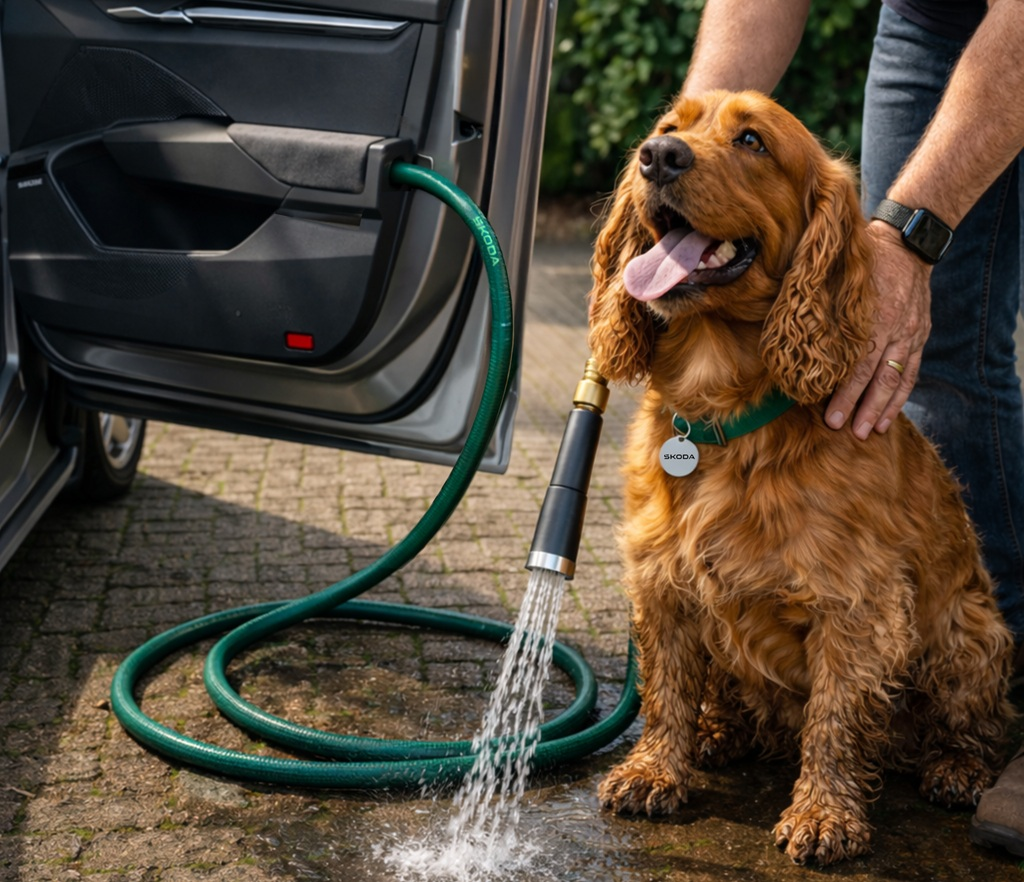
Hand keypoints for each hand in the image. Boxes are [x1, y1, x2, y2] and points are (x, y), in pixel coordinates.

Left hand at [824, 220, 931, 438]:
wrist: (908, 244)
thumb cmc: (863, 259)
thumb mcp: (840, 274)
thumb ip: (819, 300)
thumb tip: (785, 321)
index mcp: (871, 316)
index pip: (855, 363)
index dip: (842, 391)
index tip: (826, 412)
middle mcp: (894, 329)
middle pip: (875, 377)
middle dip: (859, 407)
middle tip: (844, 431)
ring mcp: (910, 335)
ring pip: (895, 380)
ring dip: (881, 409)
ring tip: (868, 433)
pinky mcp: (919, 337)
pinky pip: (910, 373)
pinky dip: (900, 397)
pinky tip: (888, 417)